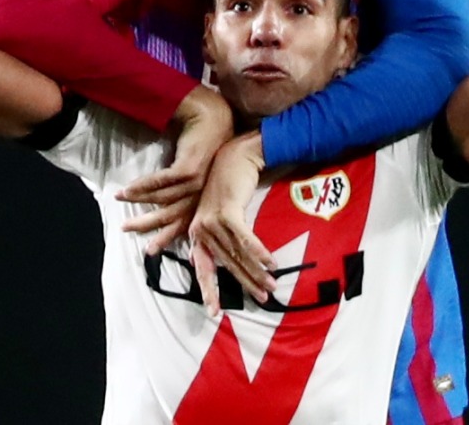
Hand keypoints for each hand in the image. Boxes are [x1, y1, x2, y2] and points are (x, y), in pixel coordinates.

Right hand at [117, 86, 231, 254]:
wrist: (213, 118)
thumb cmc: (205, 144)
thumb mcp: (198, 172)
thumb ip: (185, 191)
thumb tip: (166, 204)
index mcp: (204, 198)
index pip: (183, 224)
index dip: (164, 236)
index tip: (148, 250)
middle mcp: (201, 194)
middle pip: (170, 215)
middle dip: (147, 224)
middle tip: (125, 228)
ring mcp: (196, 182)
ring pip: (162, 199)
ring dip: (138, 199)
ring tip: (119, 198)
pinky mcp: (188, 168)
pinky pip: (161, 181)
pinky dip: (143, 186)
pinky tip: (129, 188)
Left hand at [187, 131, 275, 315]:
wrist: (235, 157)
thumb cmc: (229, 187)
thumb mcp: (220, 215)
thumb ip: (219, 239)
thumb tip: (225, 263)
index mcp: (197, 233)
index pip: (201, 267)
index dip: (209, 289)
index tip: (215, 312)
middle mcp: (200, 228)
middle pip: (226, 263)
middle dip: (245, 283)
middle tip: (262, 297)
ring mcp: (212, 219)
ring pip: (238, 253)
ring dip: (257, 271)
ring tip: (271, 285)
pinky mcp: (227, 210)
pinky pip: (245, 238)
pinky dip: (259, 252)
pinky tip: (271, 263)